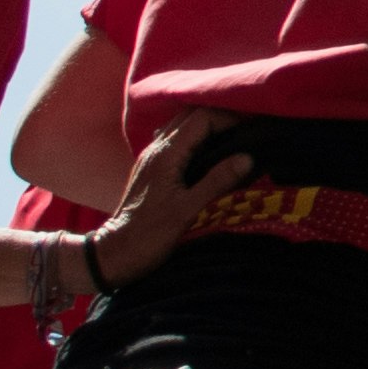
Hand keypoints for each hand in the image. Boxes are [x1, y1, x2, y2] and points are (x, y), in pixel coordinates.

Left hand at [88, 111, 253, 292]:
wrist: (115, 253)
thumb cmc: (150, 234)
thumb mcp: (188, 210)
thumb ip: (217, 181)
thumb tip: (247, 158)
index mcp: (166, 154)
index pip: (201, 118)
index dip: (229, 118)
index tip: (252, 129)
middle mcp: (155, 149)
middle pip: (190, 115)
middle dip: (220, 117)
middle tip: (246, 130)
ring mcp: (150, 157)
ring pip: (180, 125)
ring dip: (206, 125)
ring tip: (232, 138)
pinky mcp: (150, 168)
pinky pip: (174, 139)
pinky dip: (194, 137)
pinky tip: (207, 153)